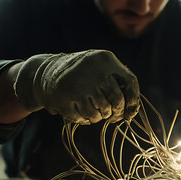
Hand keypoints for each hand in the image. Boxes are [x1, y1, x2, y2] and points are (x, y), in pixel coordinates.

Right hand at [13, 50, 139, 123]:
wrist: (46, 71)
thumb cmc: (83, 73)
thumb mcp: (100, 66)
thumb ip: (117, 80)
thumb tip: (132, 107)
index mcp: (106, 59)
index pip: (130, 82)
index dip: (134, 100)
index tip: (130, 112)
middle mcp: (94, 70)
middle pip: (116, 100)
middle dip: (116, 113)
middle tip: (112, 117)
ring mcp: (79, 85)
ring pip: (101, 112)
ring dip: (100, 117)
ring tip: (95, 113)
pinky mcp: (64, 99)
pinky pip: (83, 118)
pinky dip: (85, 120)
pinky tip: (82, 115)